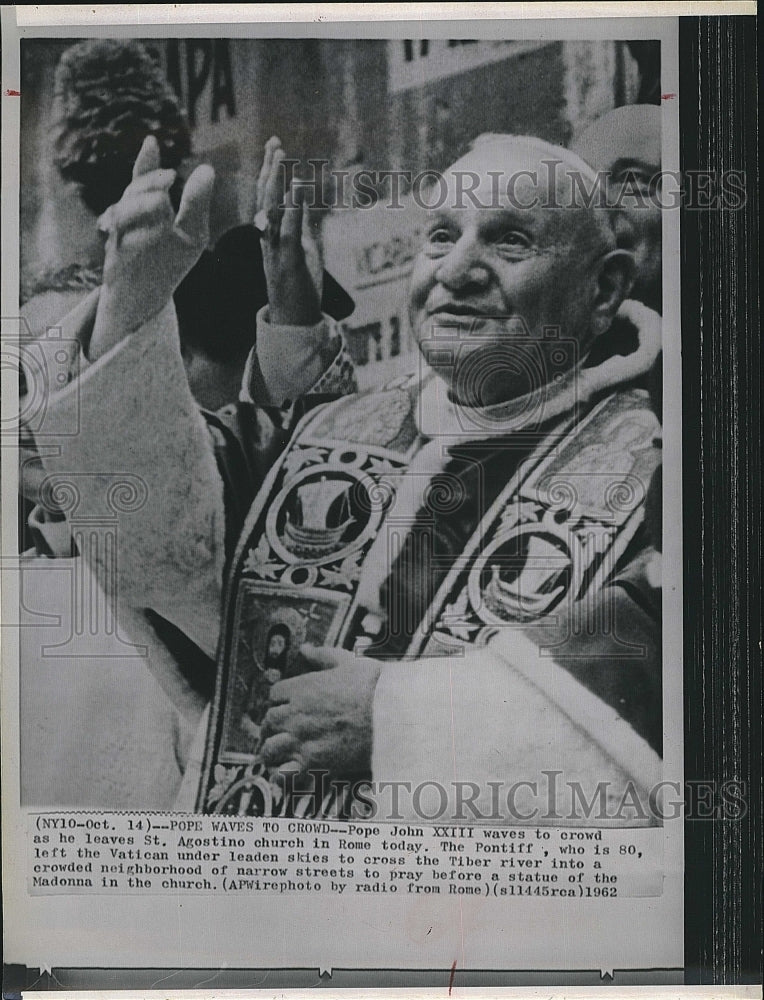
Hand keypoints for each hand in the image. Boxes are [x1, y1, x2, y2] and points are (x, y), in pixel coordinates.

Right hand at [90, 136, 214, 358]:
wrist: (145, 299)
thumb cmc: (167, 262)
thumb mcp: (191, 233)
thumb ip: (196, 204)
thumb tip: (207, 169)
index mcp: (146, 209)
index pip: (143, 180)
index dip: (146, 161)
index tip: (152, 141)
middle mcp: (129, 219)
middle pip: (133, 192)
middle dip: (149, 182)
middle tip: (170, 177)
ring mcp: (120, 239)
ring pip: (123, 215)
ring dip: (142, 205)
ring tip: (163, 201)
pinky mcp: (116, 262)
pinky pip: (121, 246)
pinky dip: (134, 238)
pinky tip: (154, 232)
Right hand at [256, 136, 322, 326]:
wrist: (293, 323)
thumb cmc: (298, 289)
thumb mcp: (302, 251)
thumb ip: (302, 226)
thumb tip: (305, 201)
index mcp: (270, 237)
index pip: (267, 198)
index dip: (270, 172)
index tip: (275, 147)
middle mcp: (268, 241)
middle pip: (265, 198)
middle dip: (270, 169)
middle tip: (275, 143)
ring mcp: (275, 251)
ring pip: (271, 211)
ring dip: (277, 182)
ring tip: (282, 157)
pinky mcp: (288, 262)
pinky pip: (288, 231)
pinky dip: (292, 208)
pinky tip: (297, 188)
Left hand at [260, 645, 381, 779]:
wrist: (392, 717)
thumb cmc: (373, 687)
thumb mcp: (348, 662)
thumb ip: (322, 656)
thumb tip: (305, 649)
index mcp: (301, 688)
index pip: (275, 694)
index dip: (281, 699)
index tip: (289, 704)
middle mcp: (296, 714)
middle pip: (269, 721)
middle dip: (275, 725)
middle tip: (285, 729)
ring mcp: (302, 740)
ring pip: (269, 748)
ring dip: (273, 749)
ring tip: (282, 752)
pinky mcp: (313, 763)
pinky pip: (283, 775)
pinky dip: (281, 776)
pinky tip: (287, 773)